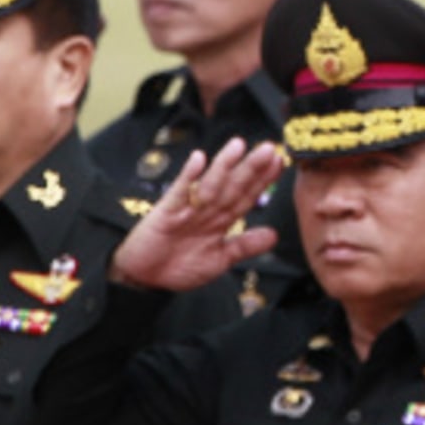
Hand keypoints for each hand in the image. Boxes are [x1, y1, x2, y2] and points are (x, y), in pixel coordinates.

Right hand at [110, 138, 284, 292]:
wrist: (144, 277)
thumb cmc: (179, 266)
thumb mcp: (219, 260)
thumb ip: (244, 246)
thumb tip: (274, 235)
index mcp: (221, 219)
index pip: (246, 195)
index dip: (263, 180)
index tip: (280, 163)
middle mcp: (207, 209)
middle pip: (232, 185)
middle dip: (250, 168)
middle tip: (269, 149)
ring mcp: (187, 208)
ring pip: (210, 184)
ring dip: (224, 165)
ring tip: (239, 146)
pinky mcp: (166, 212)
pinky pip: (179, 192)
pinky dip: (188, 177)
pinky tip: (198, 160)